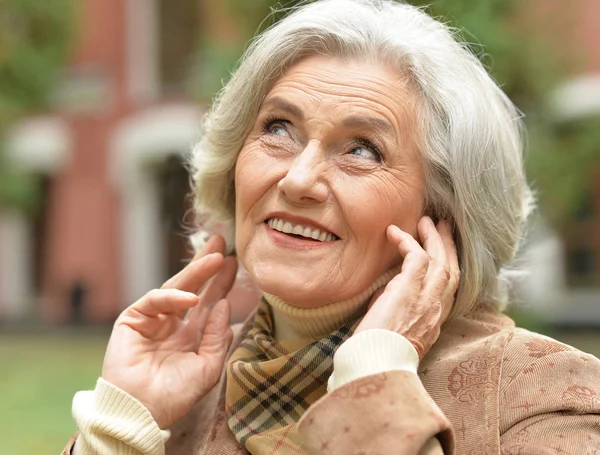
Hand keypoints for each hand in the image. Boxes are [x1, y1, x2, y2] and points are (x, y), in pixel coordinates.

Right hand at [102, 236, 236, 428]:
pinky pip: (154, 301)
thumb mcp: (208, 366)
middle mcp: (171, 325)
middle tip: (223, 245)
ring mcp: (151, 320)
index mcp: (189, 337)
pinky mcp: (132, 319)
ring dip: (196, 271)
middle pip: (192, 288)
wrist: (142, 411)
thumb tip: (224, 304)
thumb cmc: (175, 395)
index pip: (208, 304)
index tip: (235, 265)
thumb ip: (218, 336)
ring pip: (175, 288)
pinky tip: (192, 297)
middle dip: (207, 267)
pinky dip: (172, 297)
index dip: (220, 284)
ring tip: (217, 258)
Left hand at [356, 217, 459, 358]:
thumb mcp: (398, 329)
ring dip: (433, 237)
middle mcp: (437, 308)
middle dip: (448, 245)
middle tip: (443, 226)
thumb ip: (401, 308)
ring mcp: (426, 298)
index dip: (449, 264)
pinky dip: (407, 241)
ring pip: (439, 259)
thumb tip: (389, 292)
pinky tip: (395, 232)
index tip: (444, 250)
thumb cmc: (378, 351)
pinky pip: (416, 256)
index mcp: (436, 320)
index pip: (450, 287)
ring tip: (426, 221)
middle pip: (452, 269)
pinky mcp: (410, 289)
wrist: (374, 362)